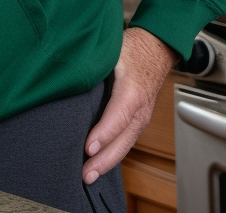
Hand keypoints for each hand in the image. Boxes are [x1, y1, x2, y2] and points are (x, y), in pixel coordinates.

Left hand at [83, 27, 177, 183]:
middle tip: (85, 174)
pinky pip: (126, 140)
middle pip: (123, 140)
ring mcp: (142, 117)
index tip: (87, 148)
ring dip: (108, 161)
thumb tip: (69, 71)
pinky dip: (114, 154)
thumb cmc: (132, 49)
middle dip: (104, 159)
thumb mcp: (112, 50)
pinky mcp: (139, 120)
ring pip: (125, 144)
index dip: (103, 134)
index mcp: (132, 91)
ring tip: (89, 175)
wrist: (157, 48)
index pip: (117, 117)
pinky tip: (100, 162)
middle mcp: (140, 109)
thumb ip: (93, 63)